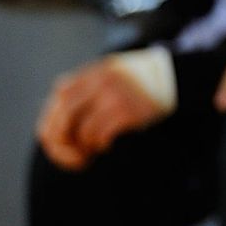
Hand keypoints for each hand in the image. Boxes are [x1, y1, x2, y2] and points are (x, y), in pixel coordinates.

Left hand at [36, 59, 162, 169]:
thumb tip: (51, 126)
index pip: (59, 99)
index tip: (58, 141)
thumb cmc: (136, 85)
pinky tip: (107, 145)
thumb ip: (82, 90)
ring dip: (84, 146)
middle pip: (65, 116)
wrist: (174, 79)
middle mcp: (101, 81)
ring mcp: (115, 96)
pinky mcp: (128, 112)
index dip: (53, 123)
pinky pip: (102, 136)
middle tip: (72, 153)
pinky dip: (100, 145)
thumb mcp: (109, 76)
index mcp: (93, 72)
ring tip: (93, 148)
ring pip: (83, 131)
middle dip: (62, 141)